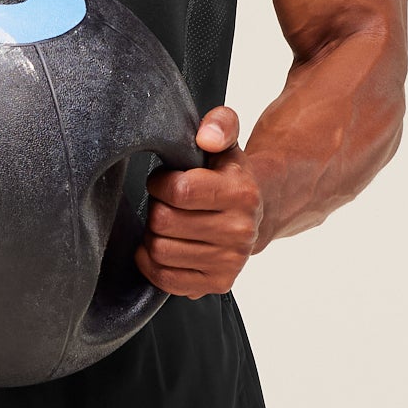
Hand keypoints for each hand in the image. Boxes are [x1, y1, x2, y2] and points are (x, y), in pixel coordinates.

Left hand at [138, 106, 263, 297]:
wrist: (255, 213)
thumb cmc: (228, 176)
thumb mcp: (227, 142)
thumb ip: (220, 124)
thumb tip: (207, 137)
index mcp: (242, 194)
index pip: (180, 191)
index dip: (160, 183)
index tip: (163, 180)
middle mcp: (241, 232)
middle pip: (164, 222)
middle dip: (155, 208)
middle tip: (164, 203)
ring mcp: (230, 262)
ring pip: (160, 251)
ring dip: (152, 235)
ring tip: (166, 223)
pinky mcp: (217, 284)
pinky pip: (165, 279)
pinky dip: (152, 263)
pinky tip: (160, 246)